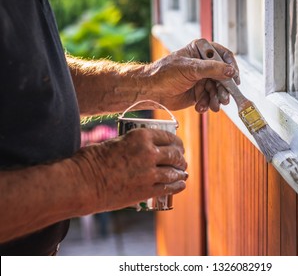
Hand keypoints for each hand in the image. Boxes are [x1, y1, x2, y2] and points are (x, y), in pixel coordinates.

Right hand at [72, 129, 187, 211]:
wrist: (83, 183)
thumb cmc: (93, 160)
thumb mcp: (116, 142)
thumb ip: (133, 144)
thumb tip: (143, 147)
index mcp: (141, 137)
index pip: (168, 137)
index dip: (177, 142)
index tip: (178, 146)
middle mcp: (149, 153)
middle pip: (174, 154)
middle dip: (180, 157)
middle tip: (181, 160)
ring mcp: (150, 173)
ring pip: (174, 171)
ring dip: (181, 172)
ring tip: (183, 172)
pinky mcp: (147, 191)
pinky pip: (169, 187)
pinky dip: (178, 186)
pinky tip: (181, 184)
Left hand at [146, 38, 239, 112]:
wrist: (151, 91)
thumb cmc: (165, 73)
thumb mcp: (190, 68)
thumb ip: (212, 69)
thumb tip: (231, 71)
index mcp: (201, 51)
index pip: (224, 56)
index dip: (231, 67)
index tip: (234, 79)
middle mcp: (204, 64)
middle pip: (223, 76)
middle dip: (223, 89)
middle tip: (224, 99)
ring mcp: (202, 79)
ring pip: (217, 90)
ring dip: (216, 99)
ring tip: (213, 106)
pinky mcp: (199, 93)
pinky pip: (209, 99)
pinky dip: (207, 104)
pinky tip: (200, 107)